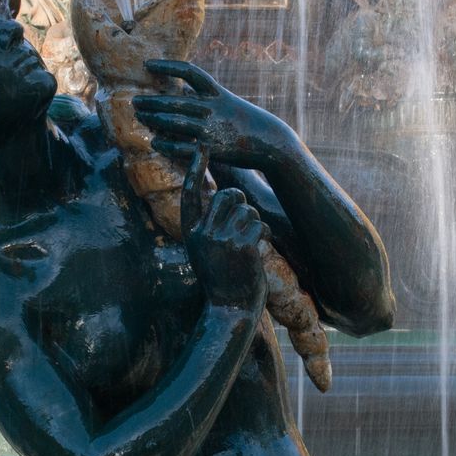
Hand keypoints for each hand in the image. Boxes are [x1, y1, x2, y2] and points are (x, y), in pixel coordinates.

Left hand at [133, 60, 297, 172]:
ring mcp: (211, 128)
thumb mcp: (228, 101)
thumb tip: (183, 89)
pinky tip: (155, 141)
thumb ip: (206, 97)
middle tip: (135, 101)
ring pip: (175, 121)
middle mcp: (212, 107)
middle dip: (152, 100)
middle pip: (175, 99)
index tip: (146, 65)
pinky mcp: (212, 148)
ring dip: (154, 119)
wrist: (270, 141)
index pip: (189, 71)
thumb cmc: (246, 121)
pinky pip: (183, 146)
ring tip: (140, 117)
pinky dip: (167, 144)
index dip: (166, 66)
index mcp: (217, 92)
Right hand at [180, 146, 267, 310]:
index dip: (195, 166)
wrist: (228, 311)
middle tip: (244, 217)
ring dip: (254, 222)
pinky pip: (259, 225)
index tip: (200, 144)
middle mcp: (203, 233)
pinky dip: (264, 234)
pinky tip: (259, 250)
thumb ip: (209, 226)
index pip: (191, 192)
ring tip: (250, 242)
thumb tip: (225, 197)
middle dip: (241, 200)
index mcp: (190, 232)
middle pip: (227, 195)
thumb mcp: (203, 251)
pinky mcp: (243, 247)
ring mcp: (222, 240)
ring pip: (247, 209)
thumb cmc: (220, 280)